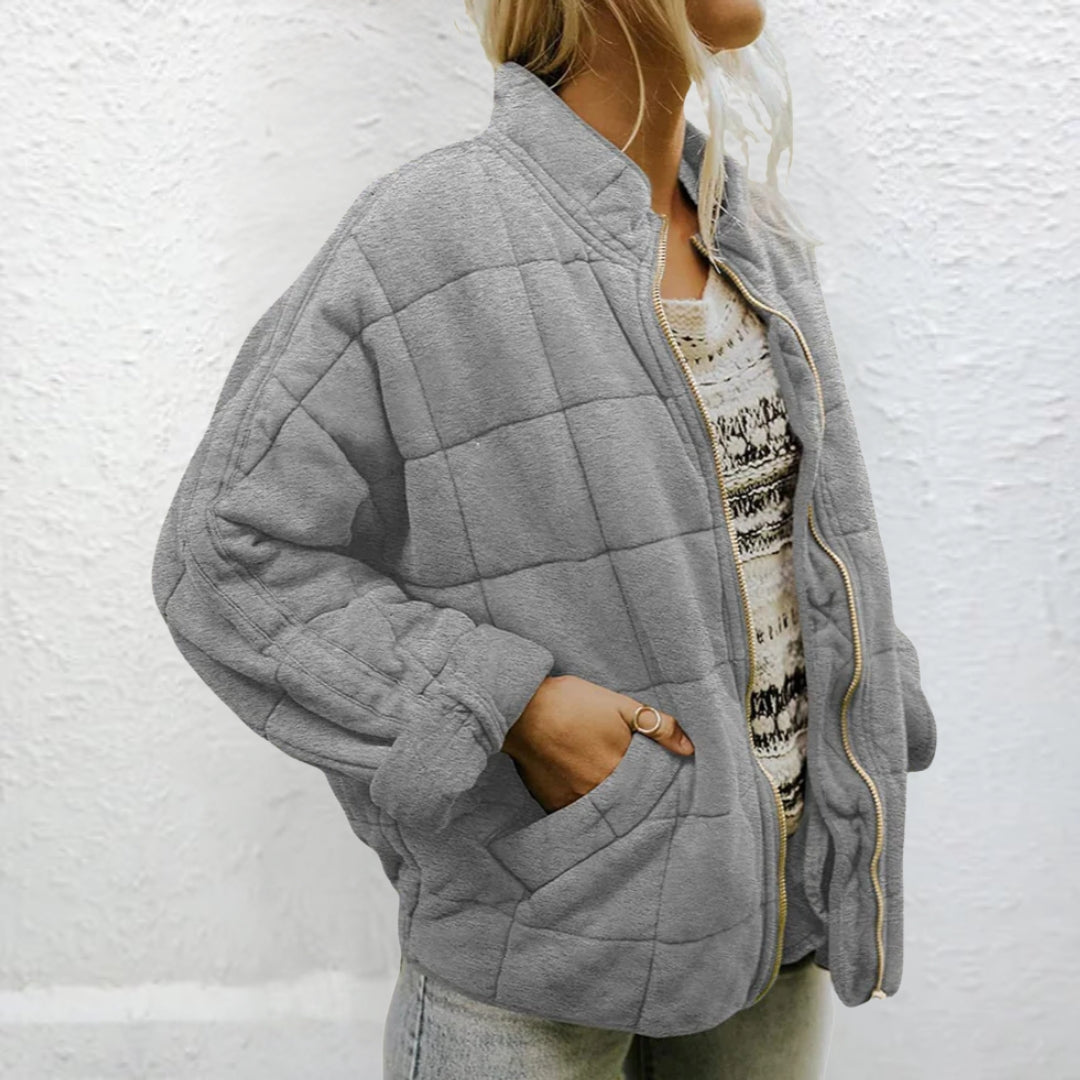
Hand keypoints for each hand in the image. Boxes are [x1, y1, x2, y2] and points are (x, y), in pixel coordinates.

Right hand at [500, 675, 694, 812]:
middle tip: (635, 787)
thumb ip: (657, 725)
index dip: (656, 785)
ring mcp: (575, 802)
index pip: (649, 788)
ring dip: (611, 804)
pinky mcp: (553, 805)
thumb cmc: (571, 703)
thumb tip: (688, 748)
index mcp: (620, 769)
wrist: (522, 710)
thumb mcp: (619, 704)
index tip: (661, 784)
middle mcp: (599, 793)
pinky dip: (585, 807)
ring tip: (610, 790)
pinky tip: (585, 792)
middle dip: (635, 797)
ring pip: (603, 810)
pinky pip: (577, 815)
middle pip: (627, 802)